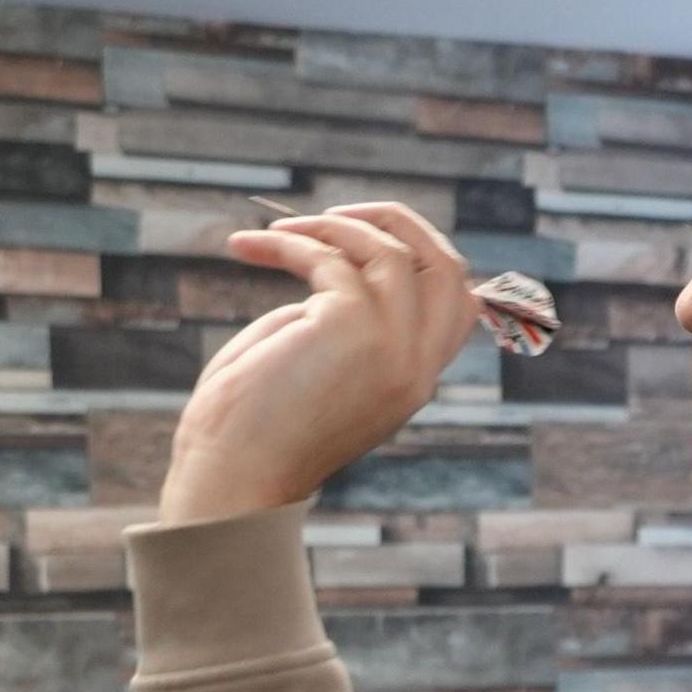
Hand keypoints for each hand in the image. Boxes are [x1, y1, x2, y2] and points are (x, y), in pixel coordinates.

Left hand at [157, 202, 481, 522]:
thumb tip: (335, 257)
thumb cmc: (256, 429)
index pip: (458, 302)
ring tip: (279, 231)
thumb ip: (344, 318)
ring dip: (332, 226)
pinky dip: (286, 243)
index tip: (362, 238)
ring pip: (390, 250)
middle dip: (395, 222)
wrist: (233, 477)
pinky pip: (328, 257)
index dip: (421, 255)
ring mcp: (392, 344)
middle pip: (446, 264)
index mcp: (414, 379)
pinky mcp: (352, 324)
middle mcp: (416, 364)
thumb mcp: (318, 365)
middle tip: (334, 215)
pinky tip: (246, 248)